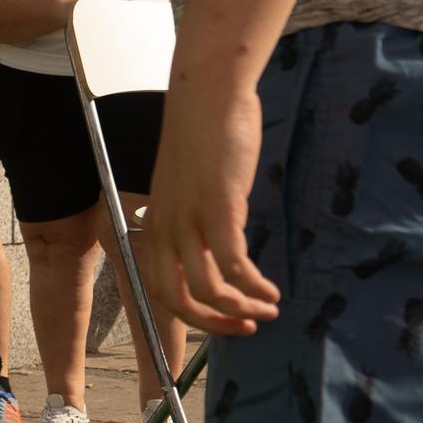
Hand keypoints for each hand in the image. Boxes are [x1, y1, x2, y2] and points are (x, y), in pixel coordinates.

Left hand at [141, 71, 281, 334]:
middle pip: (176, 298)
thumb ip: (197, 220)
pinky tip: (270, 289)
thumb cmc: (204, 138)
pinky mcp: (217, 207)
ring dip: (241, 308)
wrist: (207, 95)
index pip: (158, 289)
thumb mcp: (190, 188)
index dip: (192, 316)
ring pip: (207, 289)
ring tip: (268, 307)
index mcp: (153, 224)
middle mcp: (163, 227)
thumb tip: (218, 251)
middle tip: (247, 327)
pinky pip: (232, 264)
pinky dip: (252, 286)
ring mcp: (188, 218)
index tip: (225, 322)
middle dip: (213, 323)